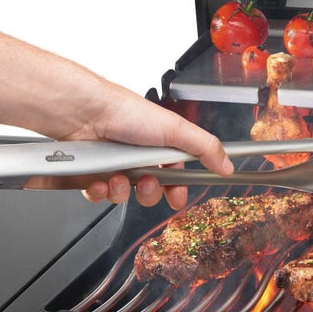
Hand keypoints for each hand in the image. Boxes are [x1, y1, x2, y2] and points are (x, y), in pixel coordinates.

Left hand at [64, 85, 233, 209]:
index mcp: (160, 145)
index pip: (175, 175)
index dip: (177, 190)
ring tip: (120, 176)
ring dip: (124, 191)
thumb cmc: (126, 113)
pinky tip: (101, 180)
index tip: (177, 198)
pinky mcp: (91, 173)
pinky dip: (100, 191)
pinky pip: (99, 195)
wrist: (85, 113)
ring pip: (125, 195)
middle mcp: (138, 155)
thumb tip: (228, 164)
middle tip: (148, 183)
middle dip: (150, 192)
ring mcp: (114, 165)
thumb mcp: (176, 130)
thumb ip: (205, 148)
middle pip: (151, 190)